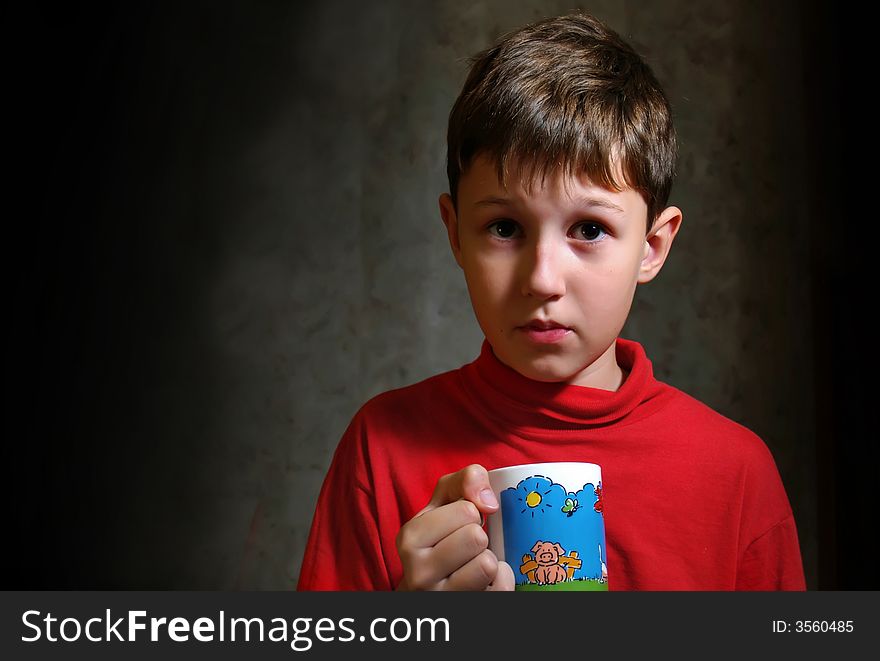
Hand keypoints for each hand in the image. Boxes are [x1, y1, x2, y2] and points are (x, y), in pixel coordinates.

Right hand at [395, 464, 514, 590]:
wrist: (429, 590)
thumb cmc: (440, 539)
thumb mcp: (443, 504)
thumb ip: (463, 481)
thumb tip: (489, 500)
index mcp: (410, 538)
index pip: (466, 510)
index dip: (471, 514)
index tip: (457, 526)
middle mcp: (418, 573)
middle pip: (476, 537)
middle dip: (479, 538)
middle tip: (466, 547)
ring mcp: (440, 598)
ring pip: (487, 565)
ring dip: (488, 559)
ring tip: (472, 563)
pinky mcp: (465, 610)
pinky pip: (502, 587)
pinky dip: (501, 580)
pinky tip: (484, 582)